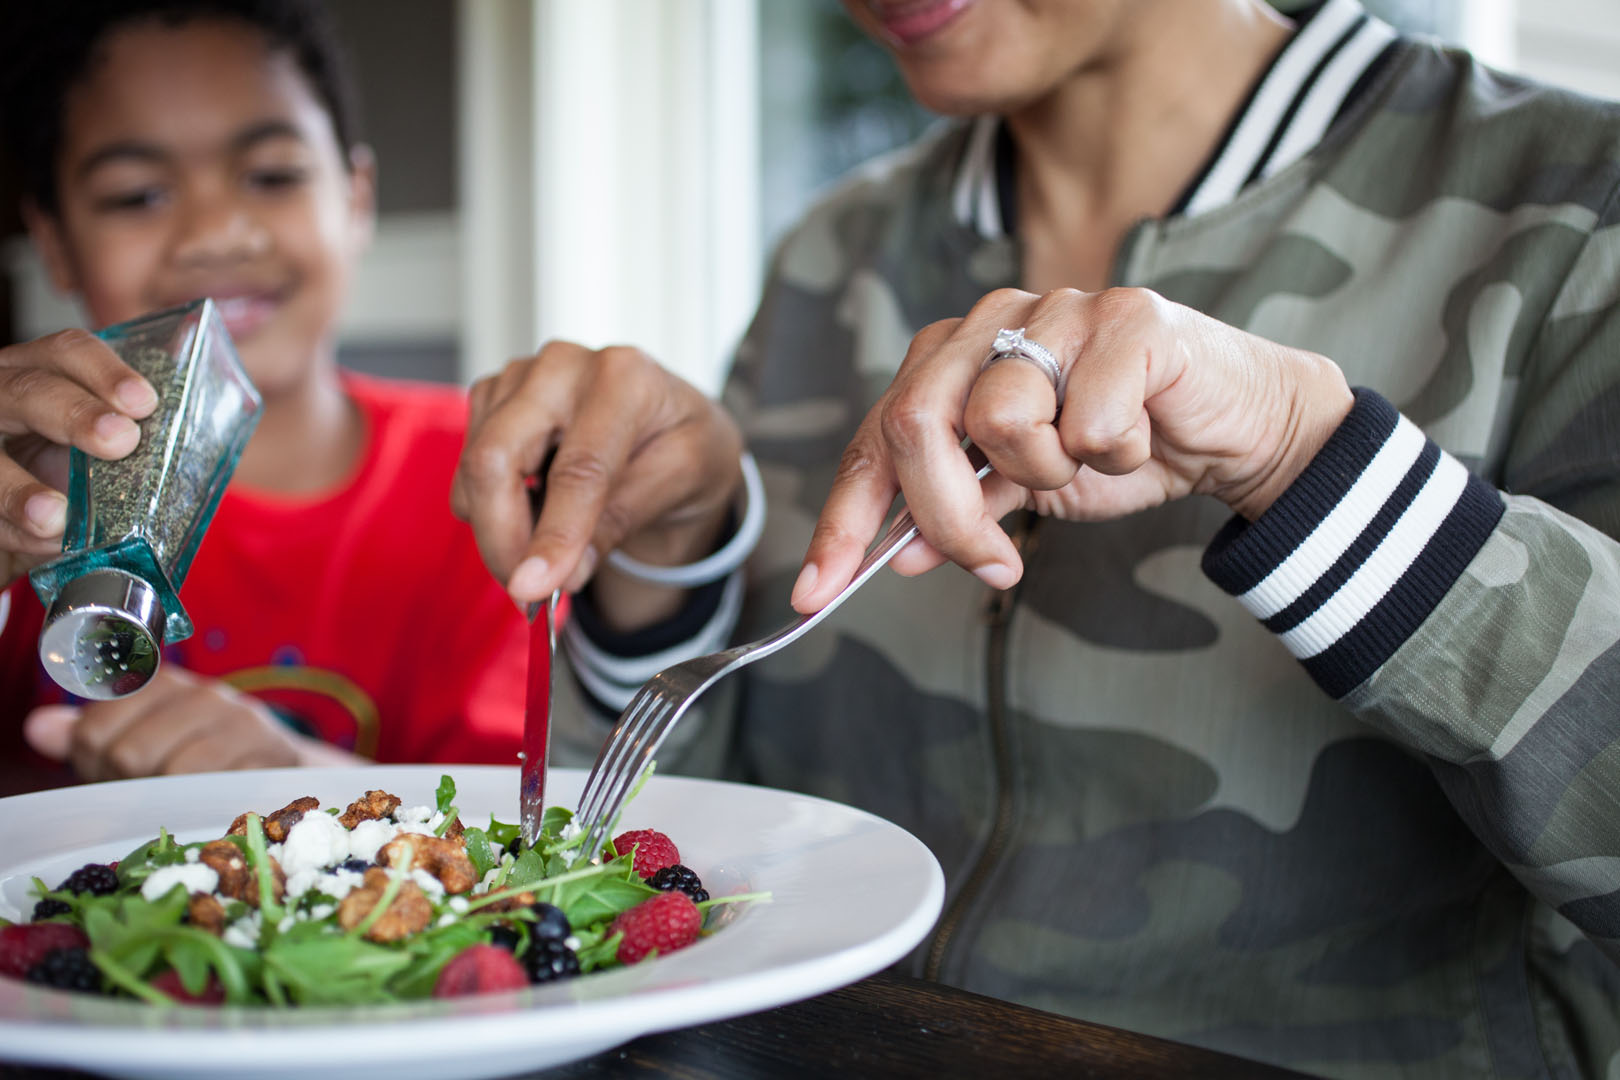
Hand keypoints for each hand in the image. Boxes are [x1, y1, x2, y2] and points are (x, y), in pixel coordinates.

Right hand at [0, 330, 157, 585]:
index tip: (144, 402)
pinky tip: (40, 541)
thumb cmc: (64, 478)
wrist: (15, 528)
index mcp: (41, 376)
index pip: (66, 351)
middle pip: (27, 390)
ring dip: (18, 489)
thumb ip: (137, 449)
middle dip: (74, 414)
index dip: (103, 370)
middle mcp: (2, 398)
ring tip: (55, 517)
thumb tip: (203, 459)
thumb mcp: (100, 455)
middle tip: (119, 441)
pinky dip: (9, 529)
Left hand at [22, 665, 360, 779]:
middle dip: (129, 786)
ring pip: (174, 773)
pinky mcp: (272, 754)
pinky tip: (209, 805)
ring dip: (169, 801)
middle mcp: (202, 694)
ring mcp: (240, 722)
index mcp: (161, 684)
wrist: (281, 767)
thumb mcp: (139, 742)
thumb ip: (88, 736)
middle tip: (148, 793)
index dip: (94, 762)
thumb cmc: (197, 757)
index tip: (114, 772)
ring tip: (179, 801)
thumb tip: (37, 727)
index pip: (94, 727)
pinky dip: (208, 805)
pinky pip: (219, 789)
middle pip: (130, 753)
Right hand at [452, 342, 743, 616]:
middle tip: (527, 593)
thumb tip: (565, 574)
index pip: (578, 468)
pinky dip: (492, 507)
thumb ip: (624, 520)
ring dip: (499, 530)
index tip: (535, 589)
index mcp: (624, 377)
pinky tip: (534, 510)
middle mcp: (563, 365)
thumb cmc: (683, 442)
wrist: (670, 421)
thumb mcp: (685, 479)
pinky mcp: (493, 396)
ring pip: (473, 469)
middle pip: (496, 459)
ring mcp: (520, 377)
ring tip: (547, 552)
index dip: (554, 535)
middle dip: (502, 539)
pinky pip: (468, 466)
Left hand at [792, 287, 1352, 610]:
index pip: (874, 438)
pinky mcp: (1128, 317)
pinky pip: (1087, 419)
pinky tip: (1136, 438)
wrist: (1232, 428)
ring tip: (1089, 461)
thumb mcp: (1024, 491)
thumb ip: (960, 509)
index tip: (815, 593)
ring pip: (1000, 419)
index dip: (842, 519)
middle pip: (916, 422)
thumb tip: (897, 555)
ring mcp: (1058, 308)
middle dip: (947, 515)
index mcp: (952, 357)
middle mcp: (992, 321)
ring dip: (1048, 474)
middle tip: (994, 565)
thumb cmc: (1120, 448)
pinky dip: (1113, 454)